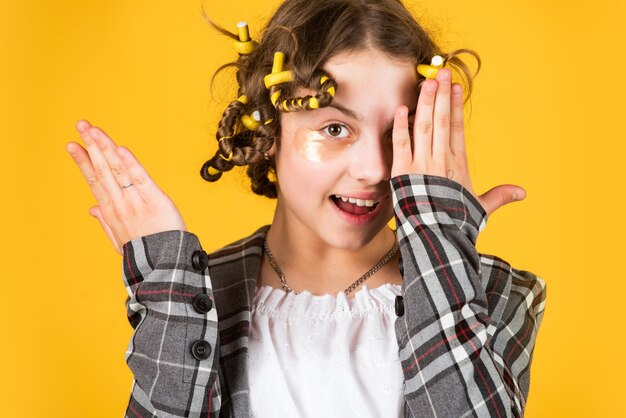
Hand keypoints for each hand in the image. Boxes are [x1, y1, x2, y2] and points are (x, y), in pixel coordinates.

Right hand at [66, 120, 186, 254]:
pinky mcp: (155, 200)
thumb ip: (105, 221)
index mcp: (111, 211)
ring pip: (117, 169)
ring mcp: (136, 201)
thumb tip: (92, 208)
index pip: (94, 180)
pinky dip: (130, 164)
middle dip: (91, 145)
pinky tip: (120, 149)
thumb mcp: (119, 239)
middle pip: (102, 169)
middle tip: (81, 125)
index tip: (73, 145)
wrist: (164, 265)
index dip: (83, 161)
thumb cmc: (145, 252)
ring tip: (94, 130)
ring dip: (105, 147)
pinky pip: (140, 179)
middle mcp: (120, 203)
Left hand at [391, 68, 525, 216]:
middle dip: (441, 95)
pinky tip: (401, 108)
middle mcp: (440, 159)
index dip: (455, 106)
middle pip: (440, 120)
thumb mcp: (481, 208)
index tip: (455, 87)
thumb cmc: (458, 223)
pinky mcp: (403, 172)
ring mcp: (421, 164)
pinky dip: (401, 126)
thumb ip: (499, 196)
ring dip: (425, 103)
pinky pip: (401, 144)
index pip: (456, 128)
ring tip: (427, 81)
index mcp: (458, 164)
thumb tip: (523, 192)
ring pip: (424, 127)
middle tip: (441, 72)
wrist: (437, 236)